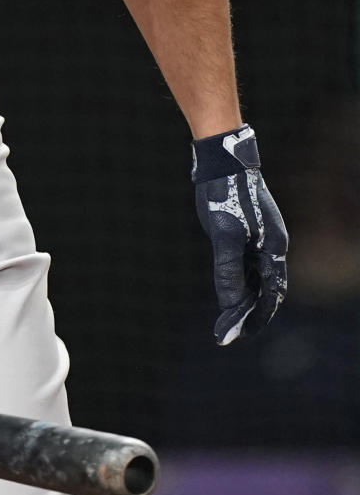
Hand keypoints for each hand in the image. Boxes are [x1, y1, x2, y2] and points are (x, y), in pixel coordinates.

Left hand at [192, 124, 287, 344]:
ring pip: (257, 276)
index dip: (257, 317)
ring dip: (244, 297)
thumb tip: (231, 305)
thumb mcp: (224, 235)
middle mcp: (272, 244)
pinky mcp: (249, 229)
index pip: (271, 293)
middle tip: (230, 331)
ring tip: (227, 316)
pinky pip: (249, 262)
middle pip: (266, 287)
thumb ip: (228, 271)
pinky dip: (240, 279)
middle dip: (250, 311)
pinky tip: (228, 289)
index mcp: (273, 247)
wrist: (221, 159)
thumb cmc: (224, 194)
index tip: (239, 335)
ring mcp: (262, 236)